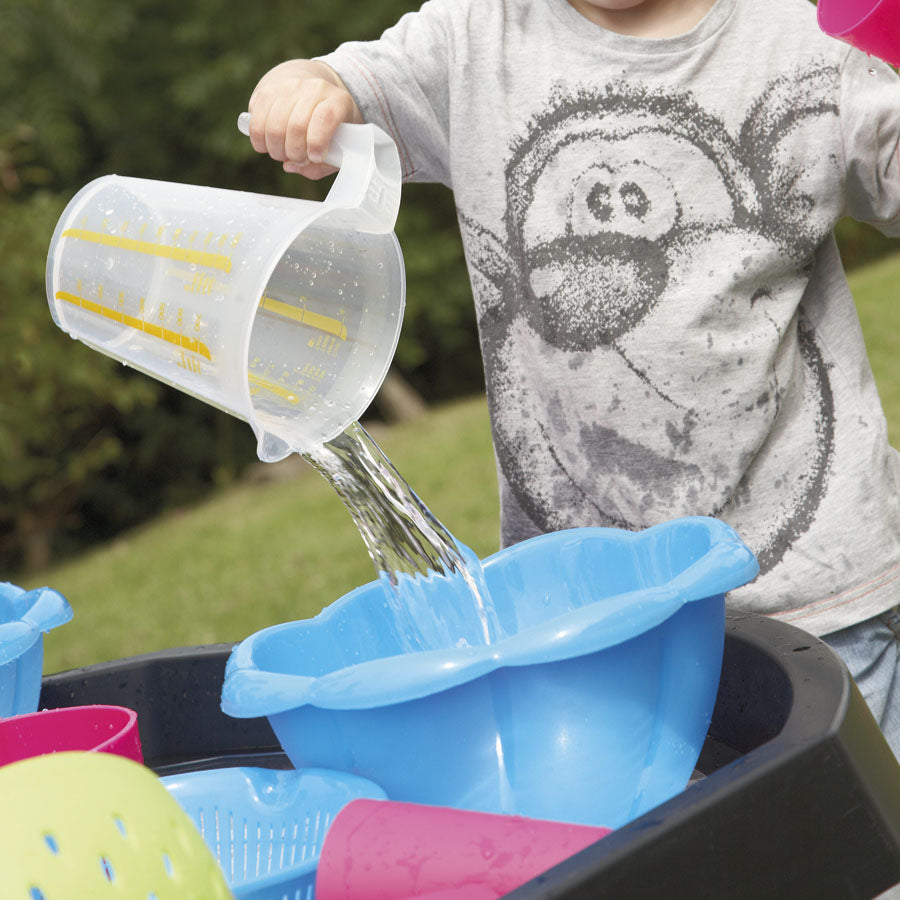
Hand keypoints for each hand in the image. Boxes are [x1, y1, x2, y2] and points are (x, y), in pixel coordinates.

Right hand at [246, 59, 362, 178]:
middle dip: (295, 153)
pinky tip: (269, 145)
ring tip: (285, 153)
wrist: (310, 92)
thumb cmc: (328, 128)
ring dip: (277, 151)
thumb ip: (321, 165)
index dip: (317, 142)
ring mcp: (289, 87)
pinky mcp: (266, 91)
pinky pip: (256, 125)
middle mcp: (314, 89)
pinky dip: (260, 142)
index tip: (315, 157)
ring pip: (274, 129)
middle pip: (296, 127)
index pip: (325, 118)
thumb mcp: (338, 146)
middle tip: (299, 159)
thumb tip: (290, 166)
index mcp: (338, 101)